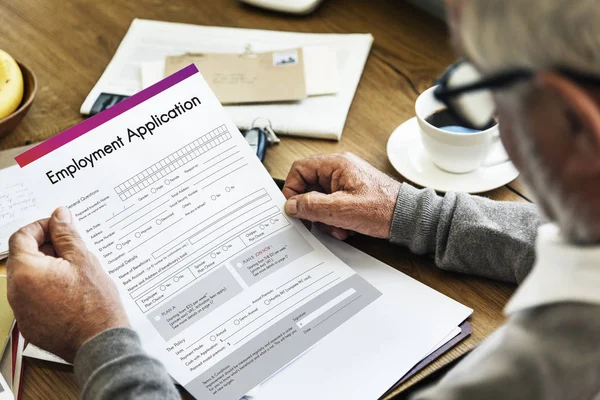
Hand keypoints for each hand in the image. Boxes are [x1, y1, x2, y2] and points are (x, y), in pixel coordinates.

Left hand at [7, 207, 128, 361]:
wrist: (100, 342)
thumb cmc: (95, 304)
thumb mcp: (84, 260)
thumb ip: (67, 235)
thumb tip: (59, 217)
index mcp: (26, 272)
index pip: (21, 237)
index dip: (41, 227)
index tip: (58, 227)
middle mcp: (16, 292)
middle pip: (23, 258)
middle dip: (46, 248)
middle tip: (72, 249)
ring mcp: (22, 311)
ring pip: (29, 279)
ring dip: (48, 268)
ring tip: (75, 271)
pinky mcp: (30, 324)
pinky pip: (33, 298)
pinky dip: (48, 289)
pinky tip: (71, 291)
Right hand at [283, 153, 400, 239]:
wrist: (408, 218)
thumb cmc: (384, 208)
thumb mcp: (341, 210)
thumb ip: (312, 206)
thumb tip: (291, 205)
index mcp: (336, 164)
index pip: (299, 169)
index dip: (292, 189)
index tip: (294, 208)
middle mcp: (340, 169)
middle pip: (309, 187)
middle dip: (312, 209)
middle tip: (318, 222)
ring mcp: (346, 182)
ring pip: (320, 199)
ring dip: (324, 218)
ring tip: (338, 228)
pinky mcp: (352, 194)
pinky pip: (332, 205)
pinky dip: (335, 219)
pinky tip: (345, 228)